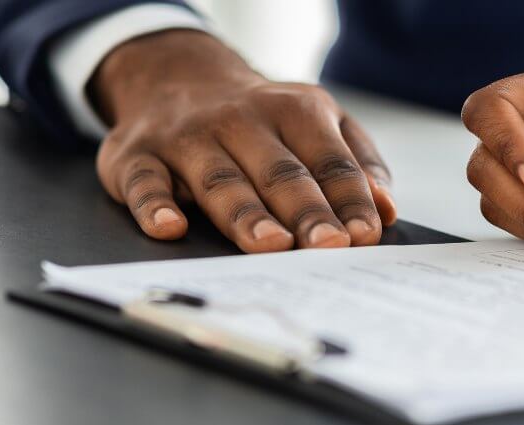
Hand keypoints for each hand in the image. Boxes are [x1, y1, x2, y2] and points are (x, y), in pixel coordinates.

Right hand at [91, 30, 395, 252]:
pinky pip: (145, 182)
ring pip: (221, 181)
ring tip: (271, 245)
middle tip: (327, 246)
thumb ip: (357, 162)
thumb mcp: (318, 123)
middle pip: (280, 173)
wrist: (176, 78)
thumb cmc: (262, 121)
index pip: (329, 160)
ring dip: (246, 214)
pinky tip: (170, 228)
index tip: (365, 234)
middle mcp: (240, 120)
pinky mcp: (137, 156)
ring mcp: (187, 138)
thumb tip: (386, 208)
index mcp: (295, 110)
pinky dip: (155, 206)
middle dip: (306, 211)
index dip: (349, 198)